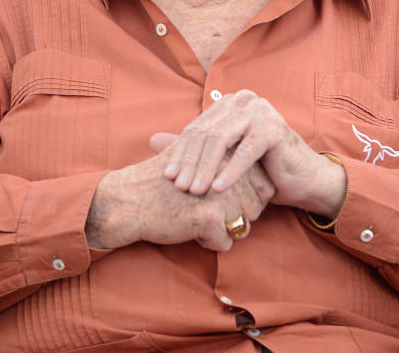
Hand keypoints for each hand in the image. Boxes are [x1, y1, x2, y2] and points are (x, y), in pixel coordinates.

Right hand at [85, 147, 274, 252]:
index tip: (220, 197)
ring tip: (197, 218)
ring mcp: (220, 195)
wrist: (130, 200)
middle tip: (206, 208)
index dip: (246, 199)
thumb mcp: (200, 161)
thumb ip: (233, 167)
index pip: (265, 187)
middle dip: (237, 216)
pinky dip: (209, 243)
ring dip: (223, 230)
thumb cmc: (165, 182)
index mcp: (229, 155)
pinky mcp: (209, 218)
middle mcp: (229, 171)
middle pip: (257, 209)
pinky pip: (226, 243)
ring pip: (244, 227)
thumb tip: (268, 186)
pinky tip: (189, 229)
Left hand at [152, 90, 345, 217]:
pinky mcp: (273, 128)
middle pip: (206, 133)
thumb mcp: (223, 158)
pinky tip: (218, 189)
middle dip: (190, 163)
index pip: (197, 128)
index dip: (180, 153)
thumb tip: (151, 141)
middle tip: (178, 187)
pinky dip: (230, 171)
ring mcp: (260, 111)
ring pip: (221, 141)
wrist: (302, 178)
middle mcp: (243, 101)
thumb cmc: (261, 168)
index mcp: (229, 103)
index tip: (167, 176)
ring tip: (194, 191)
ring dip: (205, 168)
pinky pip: (245, 152)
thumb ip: (192, 148)